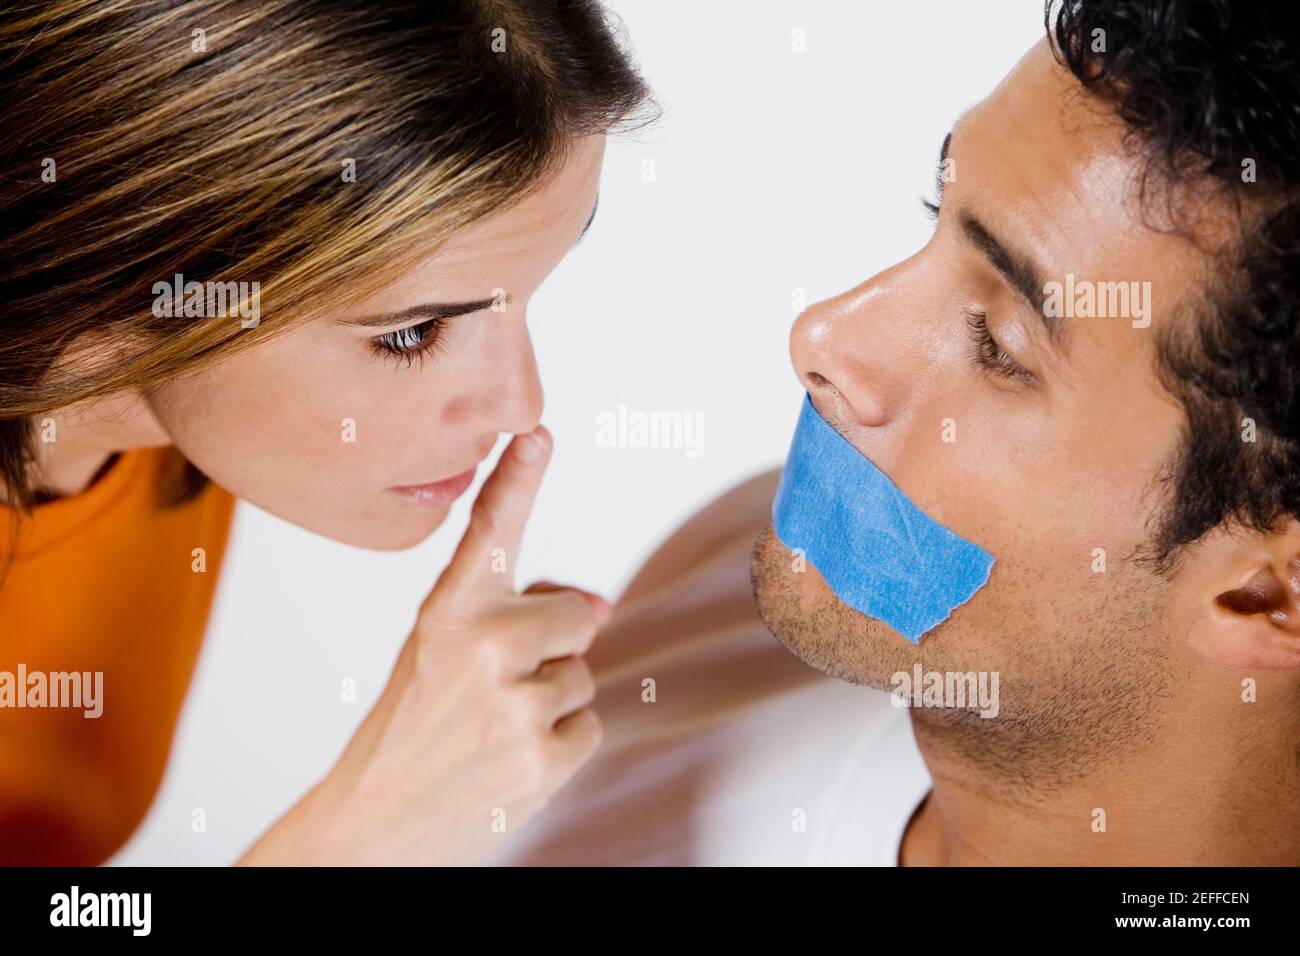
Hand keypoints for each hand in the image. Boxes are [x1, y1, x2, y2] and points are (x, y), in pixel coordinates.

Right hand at [237, 426, 608, 864]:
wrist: (374, 823)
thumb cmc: (411, 727)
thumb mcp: (439, 654)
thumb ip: (509, 614)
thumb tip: (603, 605)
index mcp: (447, 614)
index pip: (492, 533)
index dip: (518, 478)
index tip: (537, 431)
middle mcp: (482, 648)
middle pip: (576, 616)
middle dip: (550, 647)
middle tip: (493, 688)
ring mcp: (513, 703)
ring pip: (582, 675)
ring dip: (550, 701)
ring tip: (492, 728)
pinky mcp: (541, 756)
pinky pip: (589, 724)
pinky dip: (560, 743)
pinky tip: (511, 758)